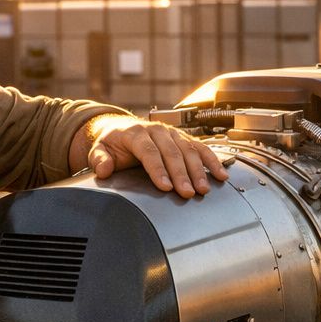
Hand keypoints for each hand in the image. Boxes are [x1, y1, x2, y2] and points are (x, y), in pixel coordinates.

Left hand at [82, 115, 229, 197]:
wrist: (121, 128)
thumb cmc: (112, 143)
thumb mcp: (99, 150)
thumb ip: (99, 159)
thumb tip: (104, 169)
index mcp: (136, 133)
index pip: (149, 151)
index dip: (158, 169)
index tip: (165, 187)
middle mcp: (156, 130)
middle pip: (172, 152)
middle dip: (181, 174)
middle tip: (188, 193)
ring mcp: (172, 133)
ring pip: (188, 150)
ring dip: (198, 170)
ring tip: (204, 189)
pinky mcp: (183, 138)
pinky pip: (200, 148)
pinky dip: (212, 161)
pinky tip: (221, 175)